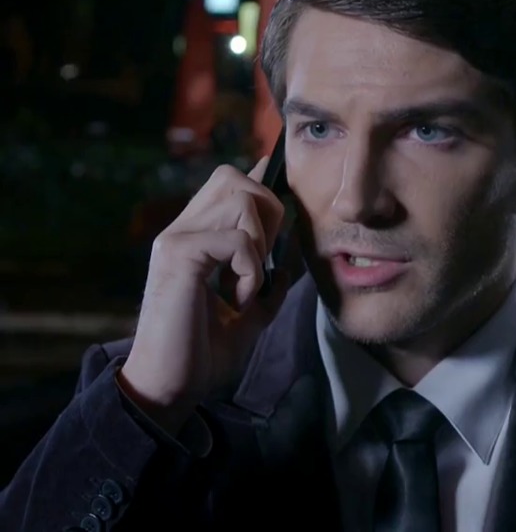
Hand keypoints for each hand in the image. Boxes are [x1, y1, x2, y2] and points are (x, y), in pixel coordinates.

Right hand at [119, 159, 288, 433]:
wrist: (171, 386)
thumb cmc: (204, 353)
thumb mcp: (252, 312)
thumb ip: (272, 279)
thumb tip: (295, 250)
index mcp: (195, 238)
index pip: (227, 183)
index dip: (259, 180)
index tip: (280, 193)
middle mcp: (181, 230)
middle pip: (234, 179)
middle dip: (266, 214)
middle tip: (262, 263)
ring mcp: (176, 239)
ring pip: (240, 200)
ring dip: (259, 246)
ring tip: (247, 286)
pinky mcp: (178, 255)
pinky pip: (238, 239)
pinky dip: (251, 271)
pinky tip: (238, 300)